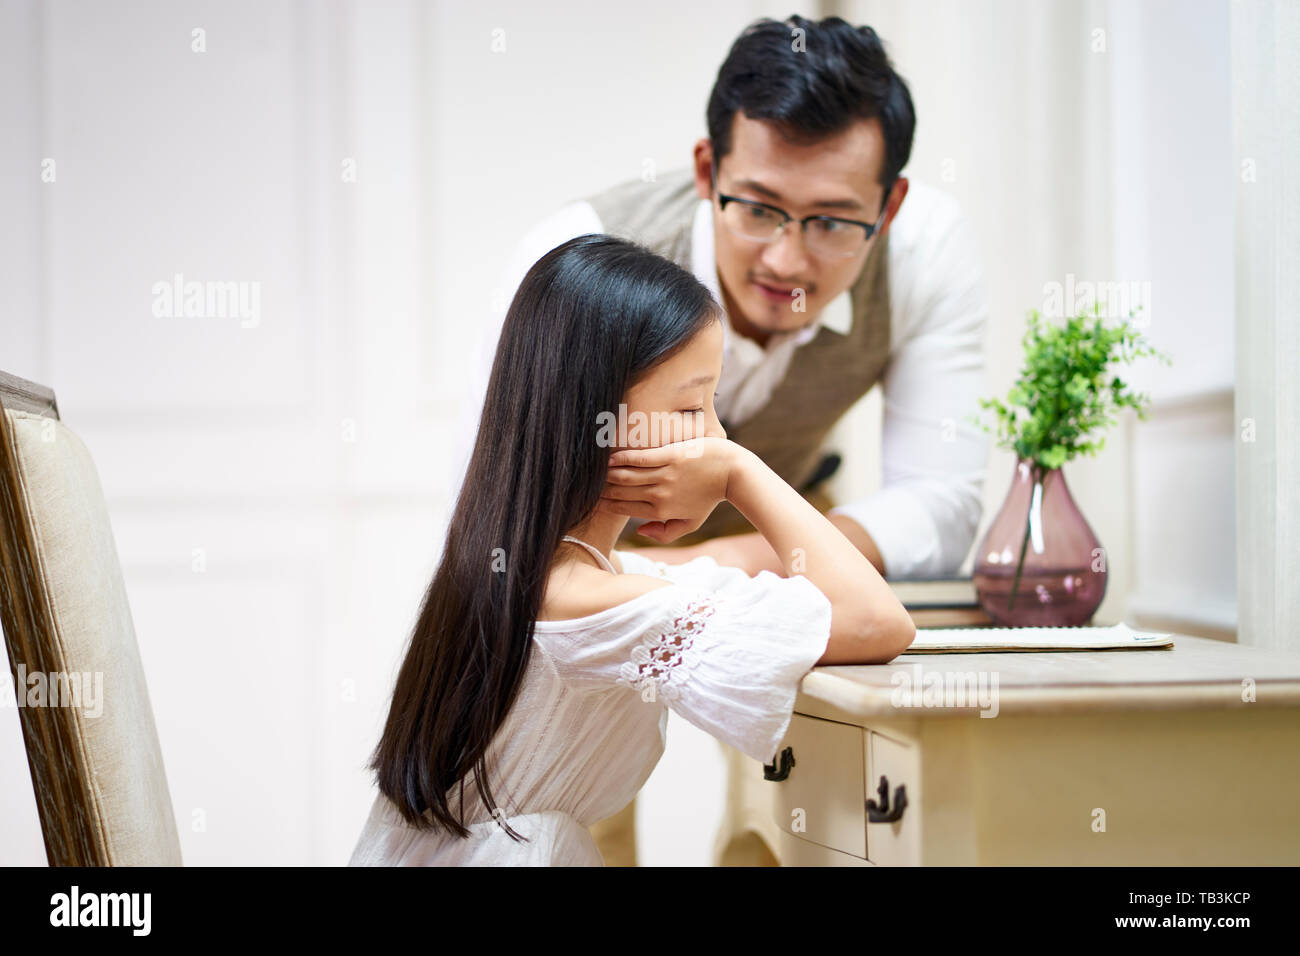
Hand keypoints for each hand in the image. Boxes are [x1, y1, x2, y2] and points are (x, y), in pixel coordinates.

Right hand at [601, 437, 742, 542]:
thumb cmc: (710, 498)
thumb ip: (665, 533)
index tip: (593, 499)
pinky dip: (621, 458)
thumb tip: (640, 531)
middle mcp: (659, 495)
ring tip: (594, 470)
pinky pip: (639, 458)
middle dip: (601, 489)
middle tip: (587, 484)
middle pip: (620, 491)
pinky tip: (609, 457)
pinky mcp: (670, 456)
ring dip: (606, 473)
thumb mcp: (691, 523)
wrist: (731, 473)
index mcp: (661, 512)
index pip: (624, 508)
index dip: (605, 504)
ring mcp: (664, 475)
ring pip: (625, 475)